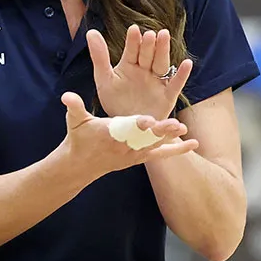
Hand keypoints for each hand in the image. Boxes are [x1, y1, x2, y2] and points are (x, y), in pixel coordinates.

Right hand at [58, 91, 195, 181]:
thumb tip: (66, 95)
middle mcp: (125, 145)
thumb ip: (74, 106)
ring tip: (185, 131)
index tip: (147, 121)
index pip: (126, 128)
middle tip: (176, 125)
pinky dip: (177, 149)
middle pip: (145, 138)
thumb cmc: (78, 138)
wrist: (81, 165)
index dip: (137, 124)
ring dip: (171, 139)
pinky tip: (193, 144)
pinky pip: (162, 155)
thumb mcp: (74, 121)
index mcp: (111, 132)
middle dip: (160, 132)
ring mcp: (134, 153)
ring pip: (155, 146)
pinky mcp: (140, 158)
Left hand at [86, 25, 191, 121]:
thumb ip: (99, 57)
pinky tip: (186, 64)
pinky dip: (182, 75)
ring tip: (164, 36)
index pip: (132, 50)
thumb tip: (90, 32)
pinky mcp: (167, 96)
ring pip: (161, 64)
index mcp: (130, 65)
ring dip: (163, 50)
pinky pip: (175, 84)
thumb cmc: (115, 102)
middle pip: (148, 54)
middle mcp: (145, 70)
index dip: (133, 41)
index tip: (133, 30)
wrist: (126, 128)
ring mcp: (157, 82)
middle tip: (150, 34)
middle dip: (149, 44)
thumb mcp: (104, 80)